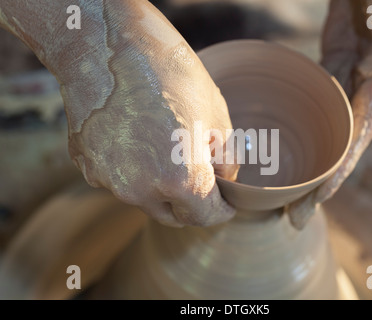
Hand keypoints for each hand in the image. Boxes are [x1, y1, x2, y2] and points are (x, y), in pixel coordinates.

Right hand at [63, 1, 238, 227]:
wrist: (109, 45)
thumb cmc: (170, 74)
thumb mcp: (217, 116)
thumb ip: (225, 162)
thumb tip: (222, 182)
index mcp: (180, 180)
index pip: (206, 217)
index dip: (221, 210)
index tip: (224, 202)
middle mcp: (141, 190)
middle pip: (172, 215)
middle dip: (190, 204)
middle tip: (199, 177)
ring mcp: (109, 180)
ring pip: (144, 199)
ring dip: (159, 187)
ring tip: (163, 147)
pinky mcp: (86, 166)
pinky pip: (118, 180)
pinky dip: (131, 171)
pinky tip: (135, 138)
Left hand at [287, 0, 371, 228]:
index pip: (364, 129)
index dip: (345, 163)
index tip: (321, 194)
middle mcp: (371, 87)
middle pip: (345, 145)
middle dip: (323, 183)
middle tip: (295, 218)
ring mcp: (352, 82)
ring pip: (332, 134)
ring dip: (313, 168)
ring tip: (287, 203)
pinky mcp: (336, 70)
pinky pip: (321, 110)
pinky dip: (309, 137)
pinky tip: (294, 157)